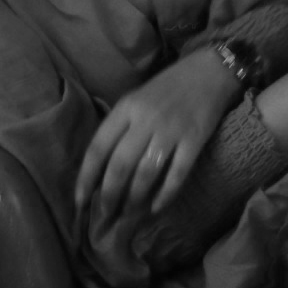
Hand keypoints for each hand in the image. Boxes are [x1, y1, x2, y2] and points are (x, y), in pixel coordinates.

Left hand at [74, 47, 240, 221]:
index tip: (80, 201)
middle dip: (109, 195)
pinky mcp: (194, 140)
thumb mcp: (134, 100)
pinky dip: (165, 195)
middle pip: (120, 165)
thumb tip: (101, 167)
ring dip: (135, 199)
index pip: (98, 148)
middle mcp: (144, 120)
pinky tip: (156, 208)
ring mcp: (170, 130)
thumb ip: (119, 128)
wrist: (207, 73)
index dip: (86, 177)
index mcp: (125, 109)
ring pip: (146, 173)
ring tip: (128, 214)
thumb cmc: (165, 89)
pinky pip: (177, 174)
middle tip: (106, 215)